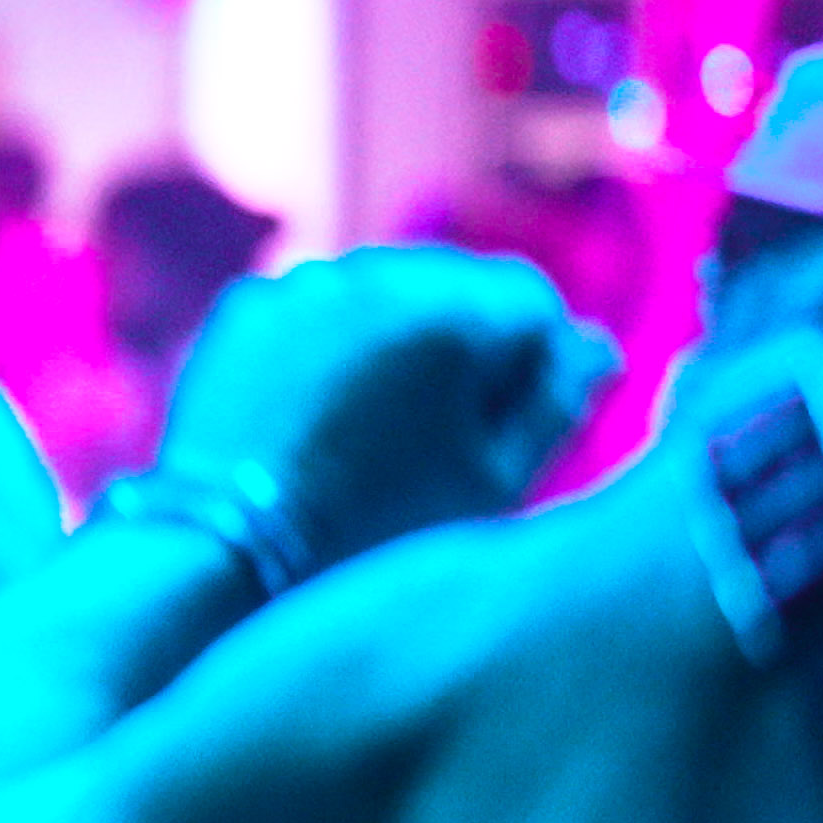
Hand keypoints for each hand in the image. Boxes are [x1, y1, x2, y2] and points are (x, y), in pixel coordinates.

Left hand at [159, 245, 613, 568]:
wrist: (228, 548)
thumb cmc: (378, 530)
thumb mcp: (492, 483)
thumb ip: (556, 406)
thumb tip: (594, 349)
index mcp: (458, 313)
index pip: (533, 300)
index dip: (534, 358)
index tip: (509, 416)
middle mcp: (382, 274)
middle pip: (457, 284)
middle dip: (466, 338)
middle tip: (445, 423)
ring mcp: (306, 283)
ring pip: (384, 289)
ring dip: (398, 334)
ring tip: (380, 422)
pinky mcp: (249, 304)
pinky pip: (315, 306)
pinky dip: (330, 341)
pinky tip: (321, 409)